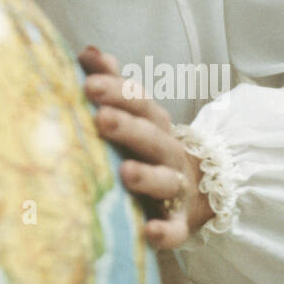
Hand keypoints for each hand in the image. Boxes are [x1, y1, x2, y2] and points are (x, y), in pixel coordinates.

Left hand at [79, 45, 213, 249]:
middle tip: (101, 119)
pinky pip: (176, 229)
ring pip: (164, 180)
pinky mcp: (180, 222)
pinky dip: (166, 232)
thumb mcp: (135, 111)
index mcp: (153, 121)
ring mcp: (176, 186)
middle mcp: (167, 149)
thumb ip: (113, 82)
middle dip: (127, 127)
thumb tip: (89, 51)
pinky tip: (150, 232)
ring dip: (147, 177)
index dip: (116, 90)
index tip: (88, 83)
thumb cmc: (148, 143)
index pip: (138, 100)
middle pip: (150, 135)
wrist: (196, 186)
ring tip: (126, 174)